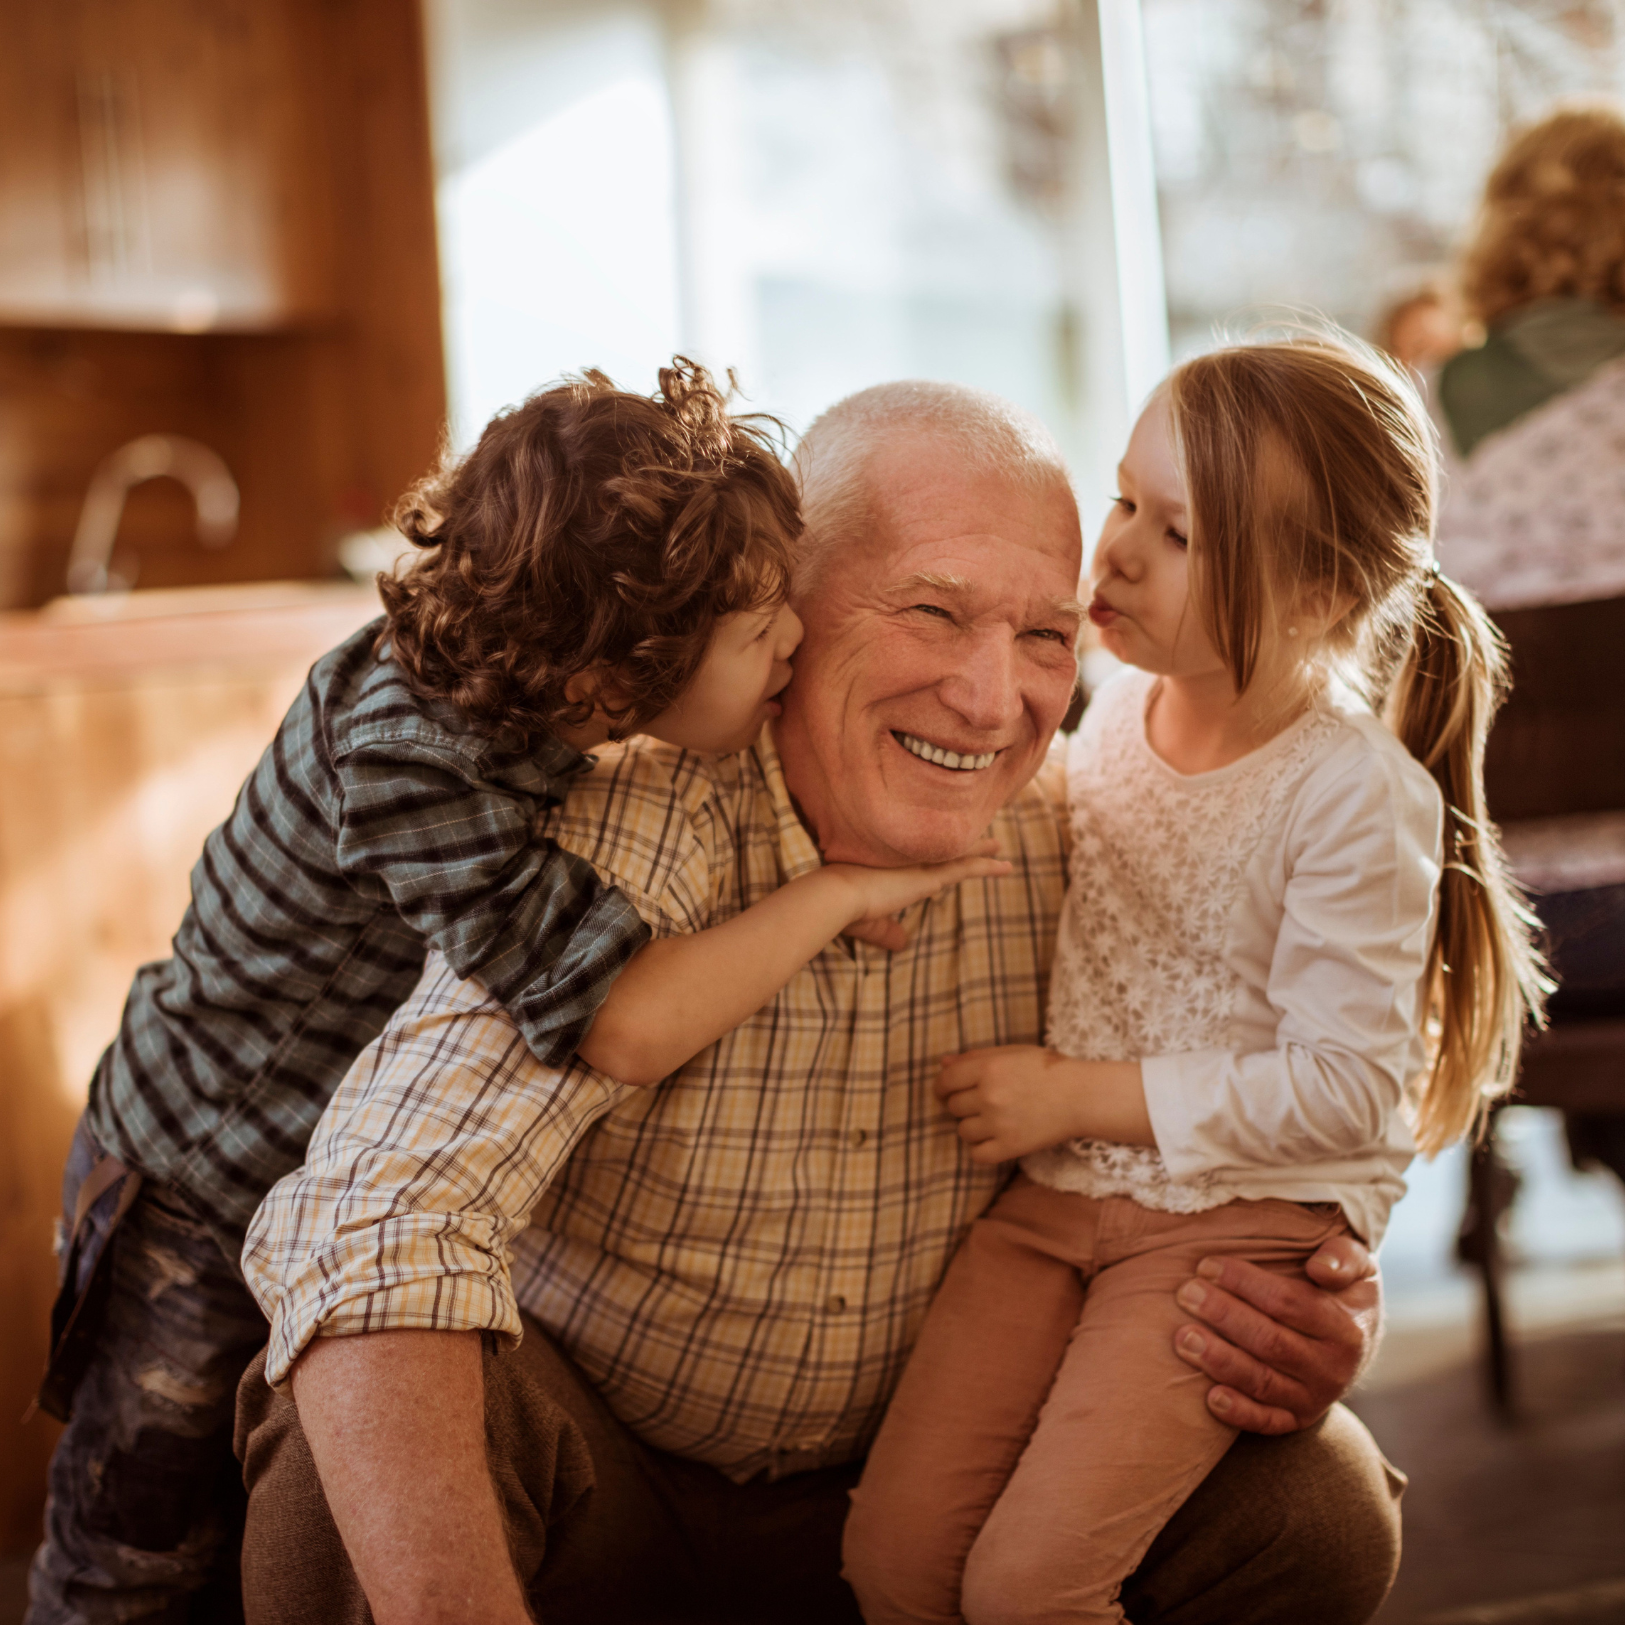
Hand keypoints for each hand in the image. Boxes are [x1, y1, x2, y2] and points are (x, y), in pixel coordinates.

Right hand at [830, 841, 1011, 951]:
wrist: (837, 894)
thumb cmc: (843, 908)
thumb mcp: (869, 923)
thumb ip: (888, 932)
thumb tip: (903, 944)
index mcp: (892, 866)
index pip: (920, 859)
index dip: (934, 856)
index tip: (946, 853)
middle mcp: (908, 861)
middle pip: (942, 850)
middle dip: (960, 845)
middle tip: (980, 841)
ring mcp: (920, 865)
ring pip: (957, 854)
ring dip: (980, 851)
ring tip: (998, 847)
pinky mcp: (930, 876)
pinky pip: (967, 868)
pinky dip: (988, 867)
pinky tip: (1005, 866)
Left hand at [933, 1046, 1090, 1163]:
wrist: (1082, 1096)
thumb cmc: (1048, 1069)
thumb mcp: (1012, 1052)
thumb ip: (976, 1057)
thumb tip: (942, 1063)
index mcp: (988, 1068)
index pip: (945, 1080)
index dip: (941, 1086)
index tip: (946, 1091)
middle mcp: (989, 1095)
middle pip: (953, 1106)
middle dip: (962, 1104)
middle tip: (982, 1102)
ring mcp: (999, 1123)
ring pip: (962, 1131)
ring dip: (972, 1126)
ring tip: (992, 1120)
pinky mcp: (1010, 1147)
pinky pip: (977, 1154)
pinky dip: (981, 1149)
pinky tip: (994, 1139)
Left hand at [1172, 1234, 1379, 1432]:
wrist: (1357, 1343)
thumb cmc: (1341, 1292)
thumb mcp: (1358, 1267)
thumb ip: (1343, 1258)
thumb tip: (1319, 1268)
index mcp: (1346, 1329)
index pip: (1288, 1303)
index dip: (1244, 1282)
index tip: (1207, 1265)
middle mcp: (1333, 1369)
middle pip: (1270, 1342)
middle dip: (1223, 1316)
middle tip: (1186, 1293)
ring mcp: (1315, 1399)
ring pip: (1262, 1382)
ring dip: (1219, 1361)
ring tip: (1183, 1338)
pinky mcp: (1297, 1419)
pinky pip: (1267, 1421)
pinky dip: (1239, 1413)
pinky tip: (1210, 1397)